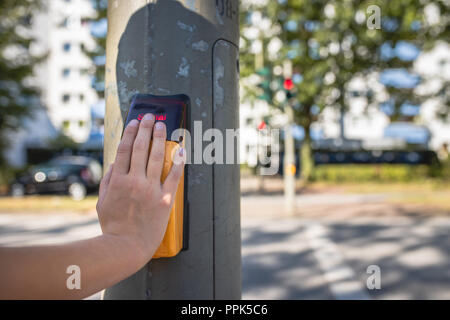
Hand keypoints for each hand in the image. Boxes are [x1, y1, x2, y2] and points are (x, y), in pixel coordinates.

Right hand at [96, 114, 184, 264]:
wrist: (126, 246)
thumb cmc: (113, 226)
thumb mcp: (102, 202)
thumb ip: (107, 181)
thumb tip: (114, 165)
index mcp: (117, 180)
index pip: (124, 150)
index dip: (129, 133)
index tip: (134, 122)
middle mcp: (133, 181)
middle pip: (140, 148)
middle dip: (145, 129)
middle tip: (150, 116)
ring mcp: (150, 189)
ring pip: (156, 157)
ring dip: (159, 138)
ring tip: (162, 125)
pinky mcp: (164, 199)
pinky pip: (173, 176)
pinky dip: (178, 161)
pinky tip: (181, 148)